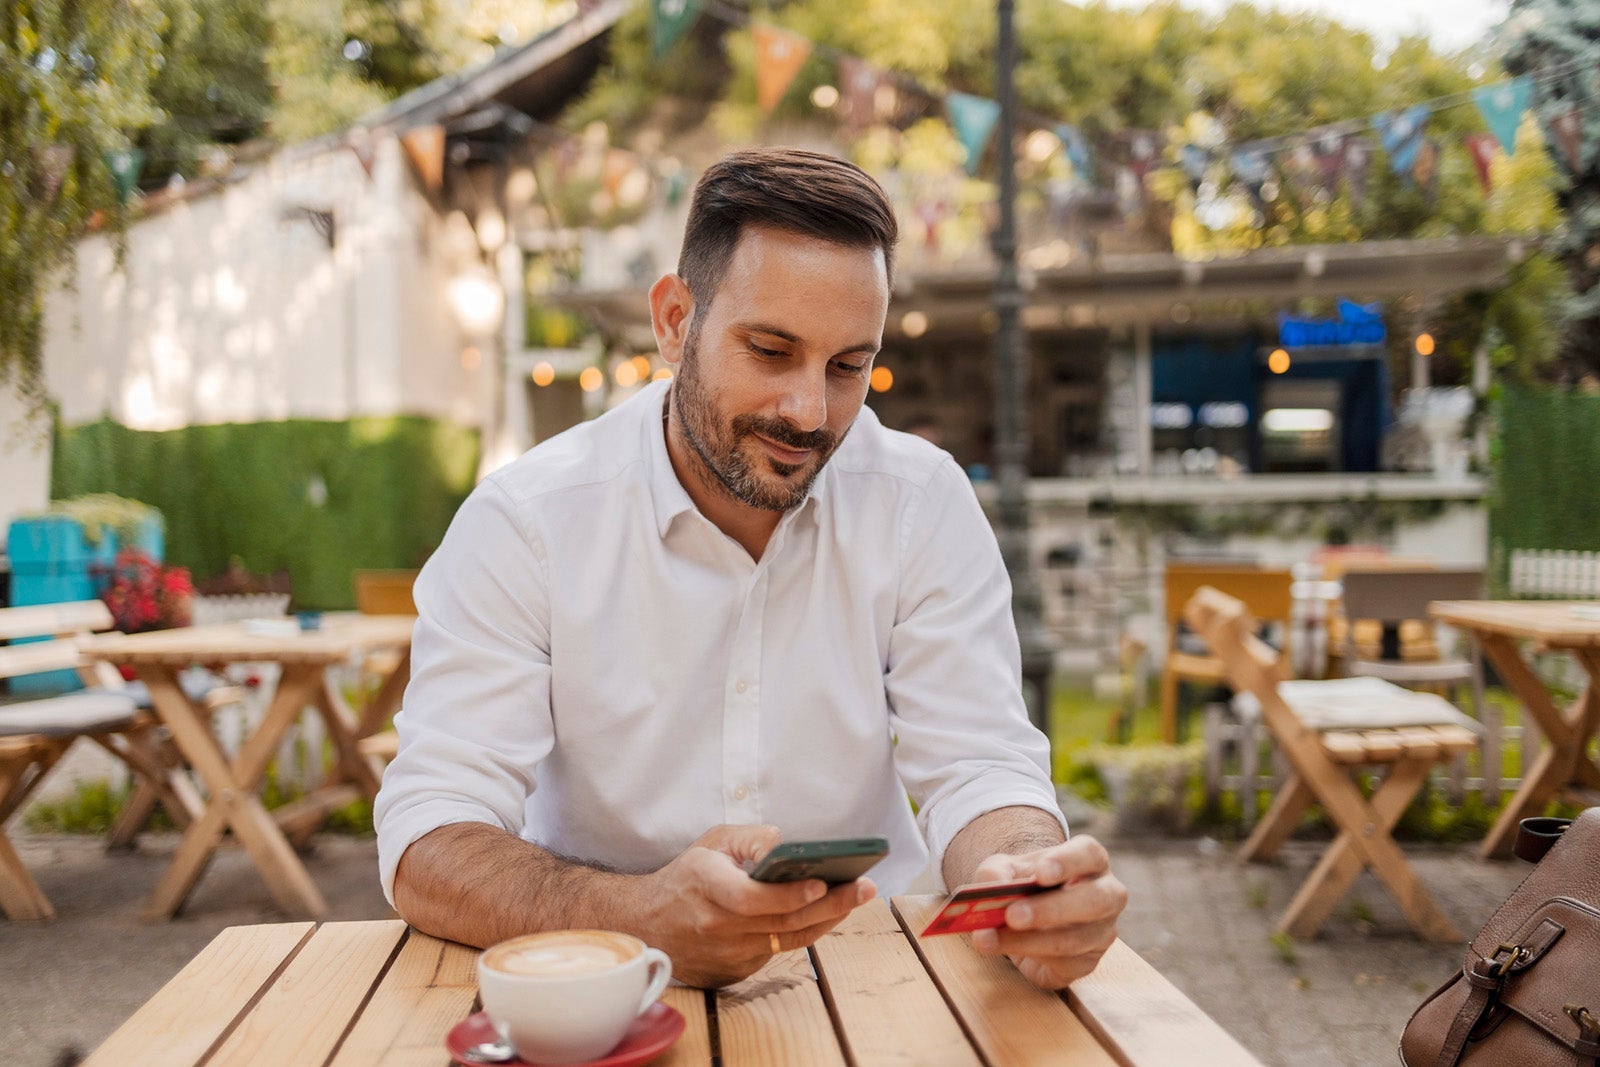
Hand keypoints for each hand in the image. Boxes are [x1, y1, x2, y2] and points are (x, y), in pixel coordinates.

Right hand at [635, 825, 874, 987]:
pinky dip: (804, 932)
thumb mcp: (714, 843)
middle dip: (830, 904)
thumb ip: (752, 840)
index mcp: (706, 886)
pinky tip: (827, 914)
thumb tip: (790, 846)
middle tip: (864, 888)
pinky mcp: (735, 972)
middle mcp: (716, 926)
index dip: (789, 893)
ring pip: (787, 939)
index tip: (822, 882)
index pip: (752, 898)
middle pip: (782, 921)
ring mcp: (726, 954)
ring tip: (857, 897)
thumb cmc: (688, 877)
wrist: (648, 924)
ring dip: (827, 919)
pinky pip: (778, 952)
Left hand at [967, 836, 1125, 988]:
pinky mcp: (1088, 963)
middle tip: (1012, 915)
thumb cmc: (1021, 883)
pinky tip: (1007, 952)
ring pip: (1074, 940)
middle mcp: (1107, 895)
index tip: (1040, 873)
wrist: (1025, 915)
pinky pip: (1065, 965)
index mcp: (1090, 860)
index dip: (1067, 862)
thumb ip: (995, 874)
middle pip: (1095, 901)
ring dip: (1028, 941)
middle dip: (1050, 909)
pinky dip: (1031, 958)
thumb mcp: (1003, 869)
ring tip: (990, 937)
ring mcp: (1102, 932)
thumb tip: (992, 892)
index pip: (1089, 855)